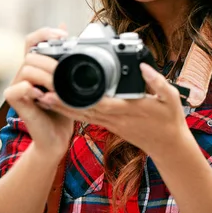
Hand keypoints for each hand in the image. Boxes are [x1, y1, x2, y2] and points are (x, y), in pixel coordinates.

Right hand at [4, 26, 73, 156]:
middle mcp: (25, 74)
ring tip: (58, 88)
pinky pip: (18, 88)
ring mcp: (18, 87)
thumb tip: (74, 38)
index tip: (64, 35)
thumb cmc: (64, 109)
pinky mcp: (15, 101)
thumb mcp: (71, 83)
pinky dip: (32, 90)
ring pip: (26, 69)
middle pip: (30, 54)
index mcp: (37, 67)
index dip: (45, 33)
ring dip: (46, 76)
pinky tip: (45, 97)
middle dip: (50, 60)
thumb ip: (69, 63)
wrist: (57, 136)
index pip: (33, 40)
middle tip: (64, 71)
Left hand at [38, 63, 191, 158]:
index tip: (62, 87)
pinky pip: (86, 119)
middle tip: (41, 90)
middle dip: (62, 101)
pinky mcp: (110, 126)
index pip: (100, 102)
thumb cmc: (170, 120)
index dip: (79, 97)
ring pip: (81, 115)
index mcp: (130, 108)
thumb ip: (157, 82)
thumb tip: (144, 66)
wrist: (168, 145)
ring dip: (61, 107)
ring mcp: (111, 123)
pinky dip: (71, 112)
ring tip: (41, 97)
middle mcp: (116, 117)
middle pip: (83, 109)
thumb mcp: (171, 98)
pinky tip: (58, 105)